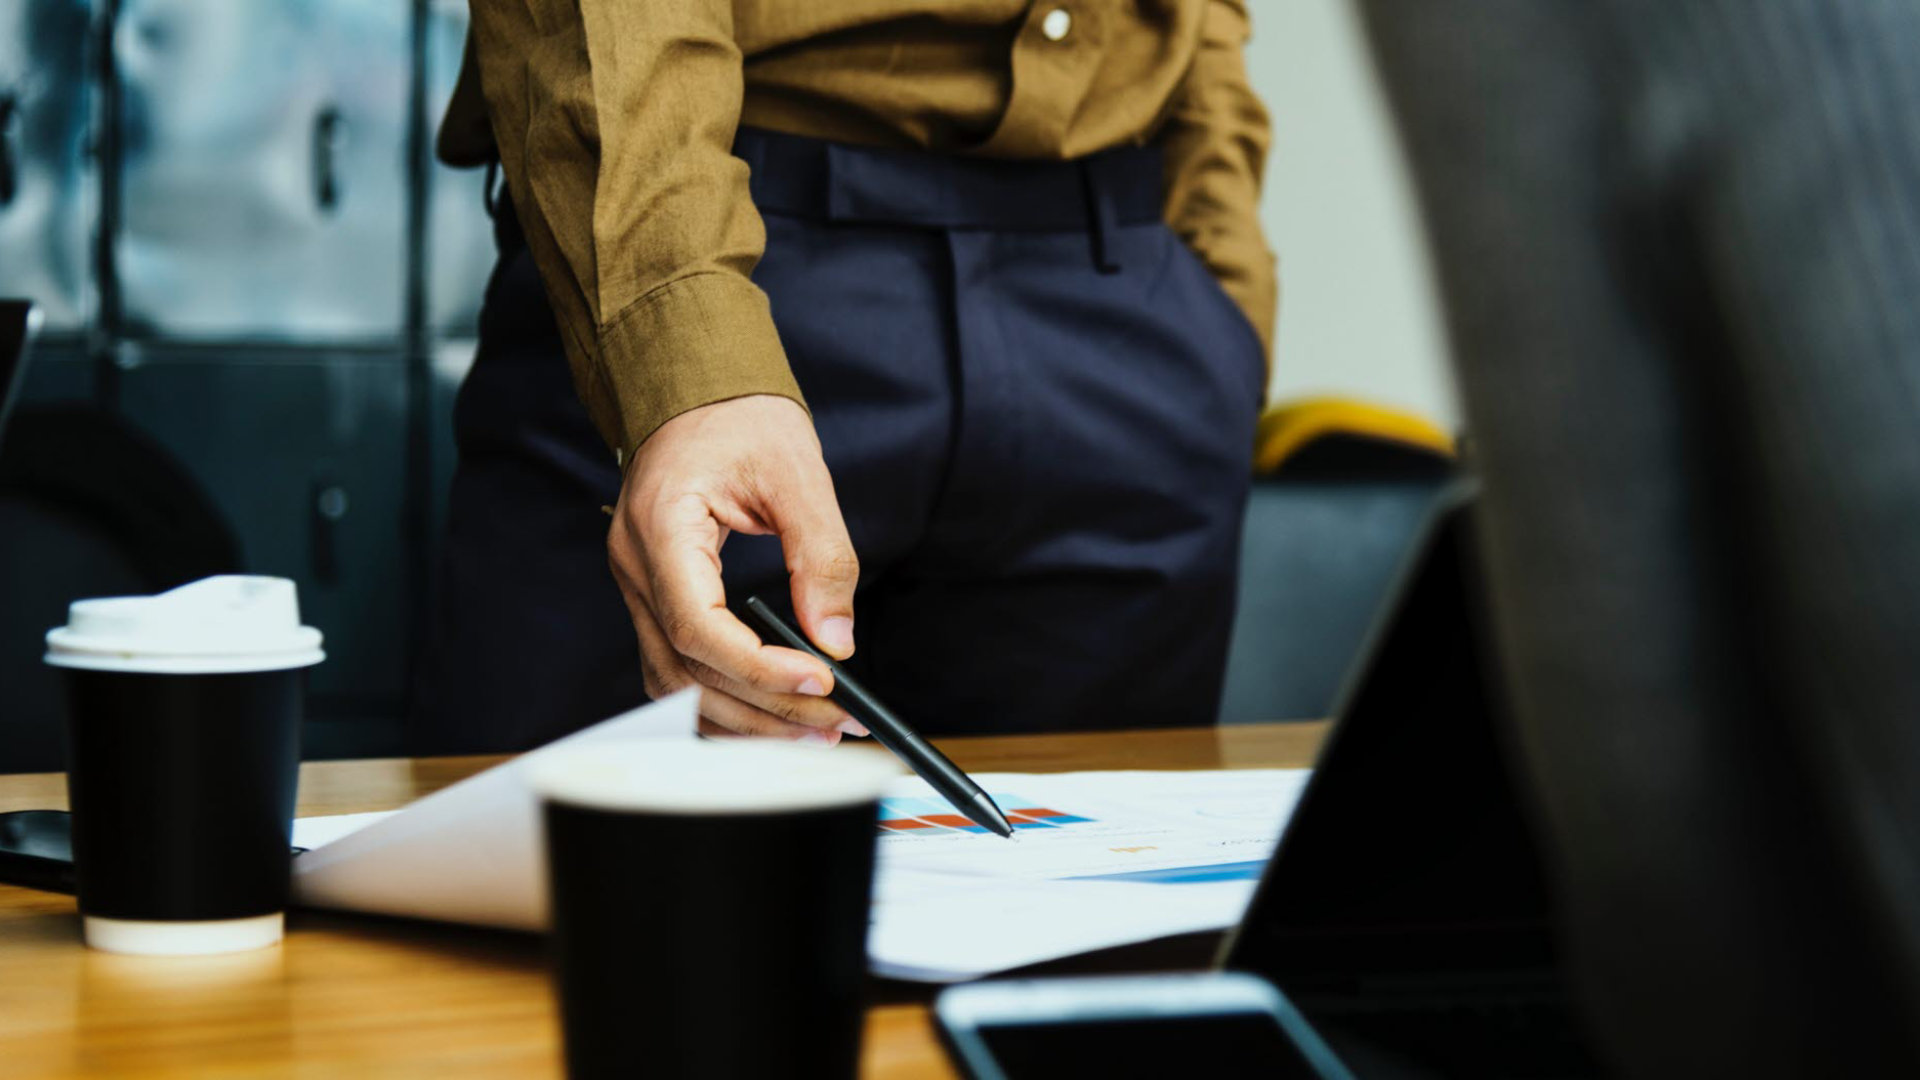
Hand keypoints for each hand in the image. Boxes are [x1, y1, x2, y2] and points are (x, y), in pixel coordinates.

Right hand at [608, 395, 867, 743]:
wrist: (695, 390)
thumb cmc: (739, 417)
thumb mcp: (797, 473)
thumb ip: (821, 557)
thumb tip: (836, 640)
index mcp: (661, 527)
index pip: (697, 625)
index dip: (758, 667)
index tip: (820, 683)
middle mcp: (636, 567)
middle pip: (686, 669)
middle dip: (764, 708)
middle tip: (835, 725)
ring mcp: (638, 586)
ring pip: (675, 684)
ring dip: (743, 719)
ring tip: (811, 732)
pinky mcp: (655, 598)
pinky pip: (677, 668)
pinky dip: (721, 700)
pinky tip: (770, 713)